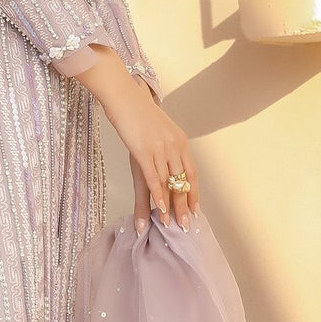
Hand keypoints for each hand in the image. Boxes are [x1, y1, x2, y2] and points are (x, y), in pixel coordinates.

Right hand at [74, 50, 199, 233]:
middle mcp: (174, 146)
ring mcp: (160, 149)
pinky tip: (160, 208)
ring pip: (169, 183)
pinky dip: (158, 195)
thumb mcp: (157, 132)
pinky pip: (154, 178)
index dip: (194, 193)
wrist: (124, 97)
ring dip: (171, 206)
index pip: (192, 173)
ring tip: (171, 224)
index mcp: (180, 142)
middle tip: (187, 225)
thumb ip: (164, 148)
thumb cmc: (138, 114)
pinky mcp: (144, 151)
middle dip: (185, 205)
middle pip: (183, 182)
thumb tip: (166, 165)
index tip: (195, 210)